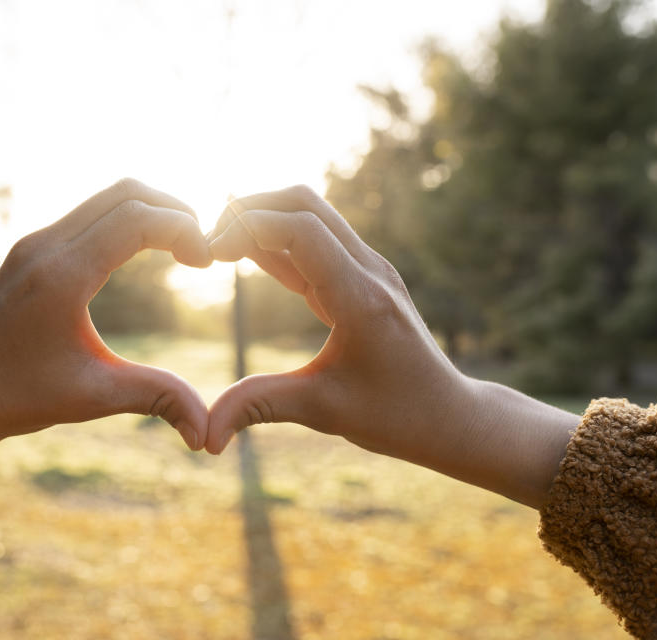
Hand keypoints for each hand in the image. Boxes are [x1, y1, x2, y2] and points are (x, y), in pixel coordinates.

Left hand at [0, 178, 212, 452]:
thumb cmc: (17, 398)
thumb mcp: (94, 397)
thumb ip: (157, 398)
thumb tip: (207, 432)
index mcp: (62, 275)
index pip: (137, 219)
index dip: (184, 230)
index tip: (207, 263)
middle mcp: (45, 246)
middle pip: (127, 193)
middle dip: (175, 211)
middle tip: (201, 250)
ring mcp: (35, 243)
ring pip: (107, 197)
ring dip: (151, 212)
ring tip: (181, 250)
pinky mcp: (31, 249)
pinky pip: (89, 214)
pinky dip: (127, 220)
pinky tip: (145, 253)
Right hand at [206, 185, 575, 507]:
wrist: (450, 415)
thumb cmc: (397, 416)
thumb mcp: (325, 411)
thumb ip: (260, 407)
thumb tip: (206, 436)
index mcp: (360, 297)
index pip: (300, 229)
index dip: (247, 228)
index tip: (209, 253)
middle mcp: (369, 270)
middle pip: (303, 202)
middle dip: (249, 209)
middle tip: (208, 243)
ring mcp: (369, 269)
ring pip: (310, 213)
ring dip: (263, 219)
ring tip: (219, 248)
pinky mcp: (363, 278)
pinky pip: (316, 241)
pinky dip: (277, 240)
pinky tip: (245, 258)